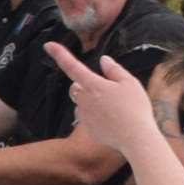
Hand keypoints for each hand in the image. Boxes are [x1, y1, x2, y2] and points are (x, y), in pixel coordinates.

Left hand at [46, 43, 159, 161]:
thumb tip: (104, 60)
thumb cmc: (135, 108)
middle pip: (77, 87)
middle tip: (108, 91)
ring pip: (82, 103)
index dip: (59, 54)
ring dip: (92, 102)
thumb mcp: (130, 83)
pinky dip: (98, 118)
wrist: (136, 138)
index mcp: (93, 84)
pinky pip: (89, 119)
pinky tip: (113, 122)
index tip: (47, 45)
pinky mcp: (88, 129)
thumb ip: (114, 70)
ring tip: (115, 109)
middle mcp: (83, 99)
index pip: (72, 66)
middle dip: (87, 85)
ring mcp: (84, 116)